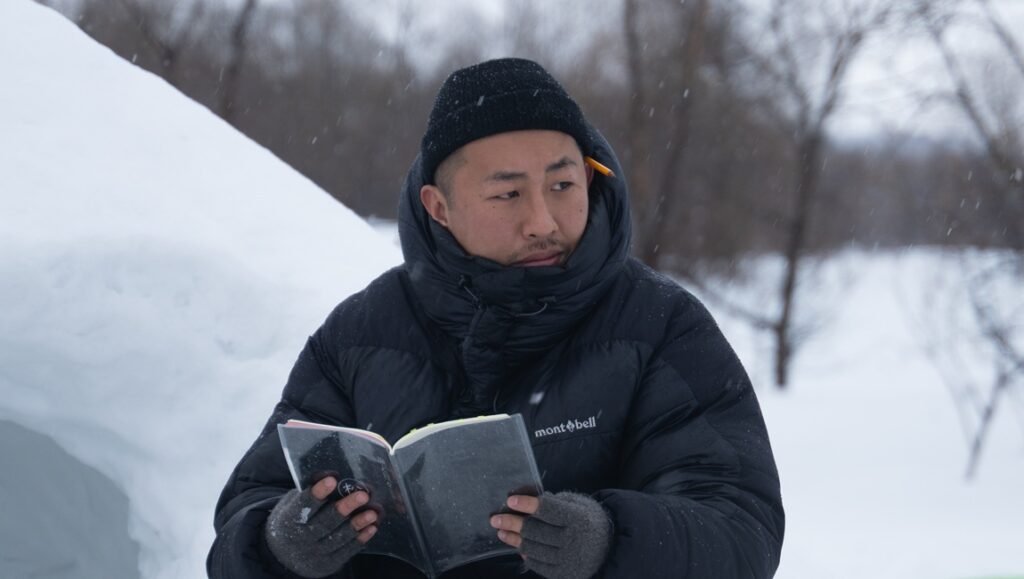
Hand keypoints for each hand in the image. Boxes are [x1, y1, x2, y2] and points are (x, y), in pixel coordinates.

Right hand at [264, 476, 378, 577]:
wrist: (284, 554)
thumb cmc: (294, 518)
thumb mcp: (293, 502)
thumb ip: (310, 489)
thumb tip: (333, 474)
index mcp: (288, 519)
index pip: (303, 506)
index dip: (317, 493)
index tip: (332, 479)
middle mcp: (300, 539)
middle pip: (324, 523)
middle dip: (345, 508)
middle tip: (363, 495)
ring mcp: (314, 553)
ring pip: (338, 538)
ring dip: (357, 524)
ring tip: (373, 512)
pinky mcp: (327, 564)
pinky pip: (345, 551)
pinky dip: (360, 539)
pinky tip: (372, 527)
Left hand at [490, 492, 611, 578]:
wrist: (609, 548)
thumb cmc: (588, 519)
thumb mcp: (578, 504)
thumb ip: (555, 502)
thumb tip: (526, 500)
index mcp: (578, 518)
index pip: (549, 510)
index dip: (528, 505)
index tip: (510, 500)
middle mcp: (574, 540)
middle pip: (536, 531)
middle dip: (512, 523)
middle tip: (495, 519)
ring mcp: (568, 559)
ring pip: (533, 549)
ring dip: (513, 539)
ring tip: (501, 532)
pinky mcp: (563, 574)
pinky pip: (538, 564)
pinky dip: (526, 554)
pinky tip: (517, 546)